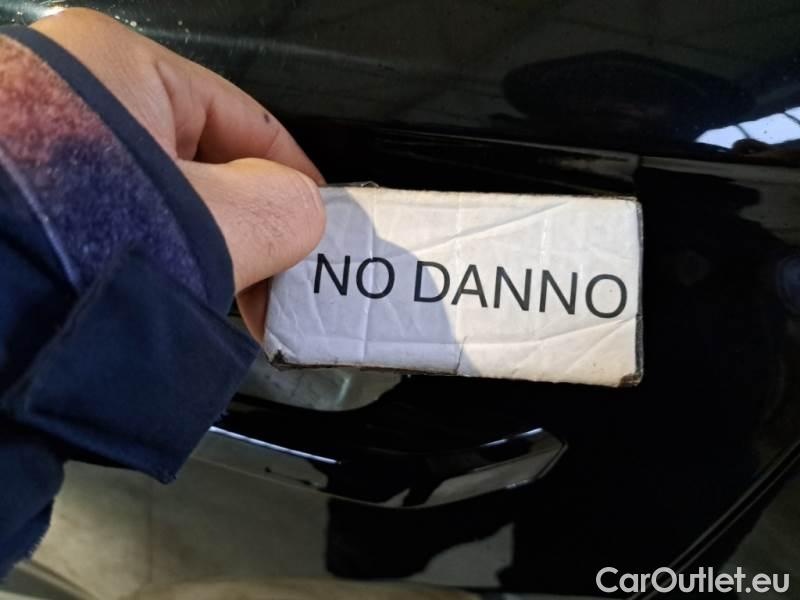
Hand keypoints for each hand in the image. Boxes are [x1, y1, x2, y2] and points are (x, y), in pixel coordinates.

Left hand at [31, 8, 324, 339]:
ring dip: (195, 252)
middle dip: (242, 228)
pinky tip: (158, 296)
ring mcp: (38, 150)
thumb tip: (299, 213)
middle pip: (200, 161)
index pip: (246, 116)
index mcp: (118, 65)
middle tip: (267, 280)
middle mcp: (68, 94)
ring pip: (156, 199)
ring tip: (210, 299)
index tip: (316, 224)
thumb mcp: (219, 223)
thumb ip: (287, 207)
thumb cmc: (76, 250)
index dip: (294, 175)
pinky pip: (111, 223)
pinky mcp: (21, 204)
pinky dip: (146, 259)